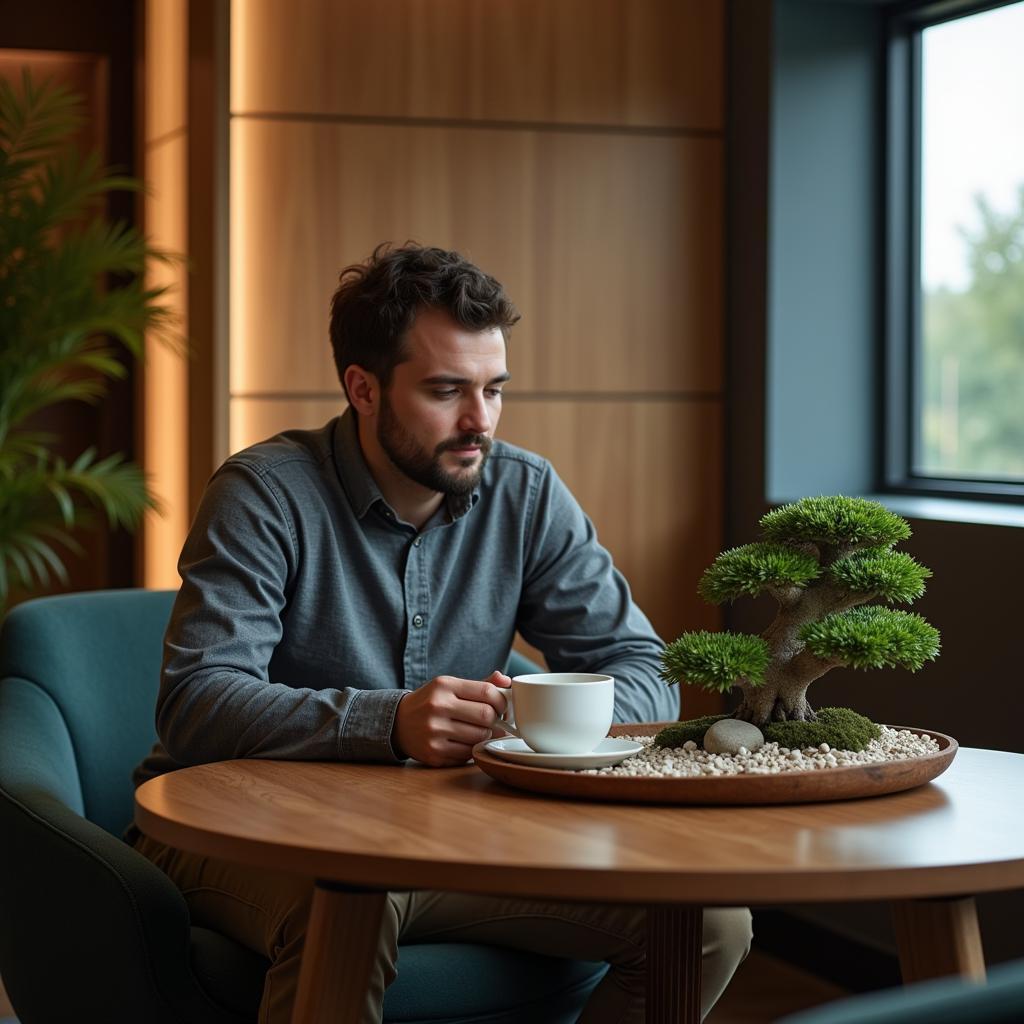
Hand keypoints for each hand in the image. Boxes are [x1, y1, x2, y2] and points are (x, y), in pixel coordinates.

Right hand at [392, 670, 510, 766]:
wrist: (398, 723)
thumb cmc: (431, 702)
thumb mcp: (450, 686)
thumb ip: (480, 684)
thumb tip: (506, 681)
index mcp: (444, 686)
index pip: (486, 692)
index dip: (502, 700)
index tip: (502, 706)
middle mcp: (438, 707)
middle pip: (486, 716)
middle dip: (496, 720)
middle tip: (495, 721)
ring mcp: (434, 732)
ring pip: (479, 737)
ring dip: (486, 736)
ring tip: (480, 731)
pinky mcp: (434, 753)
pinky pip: (467, 754)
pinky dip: (472, 749)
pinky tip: (466, 742)